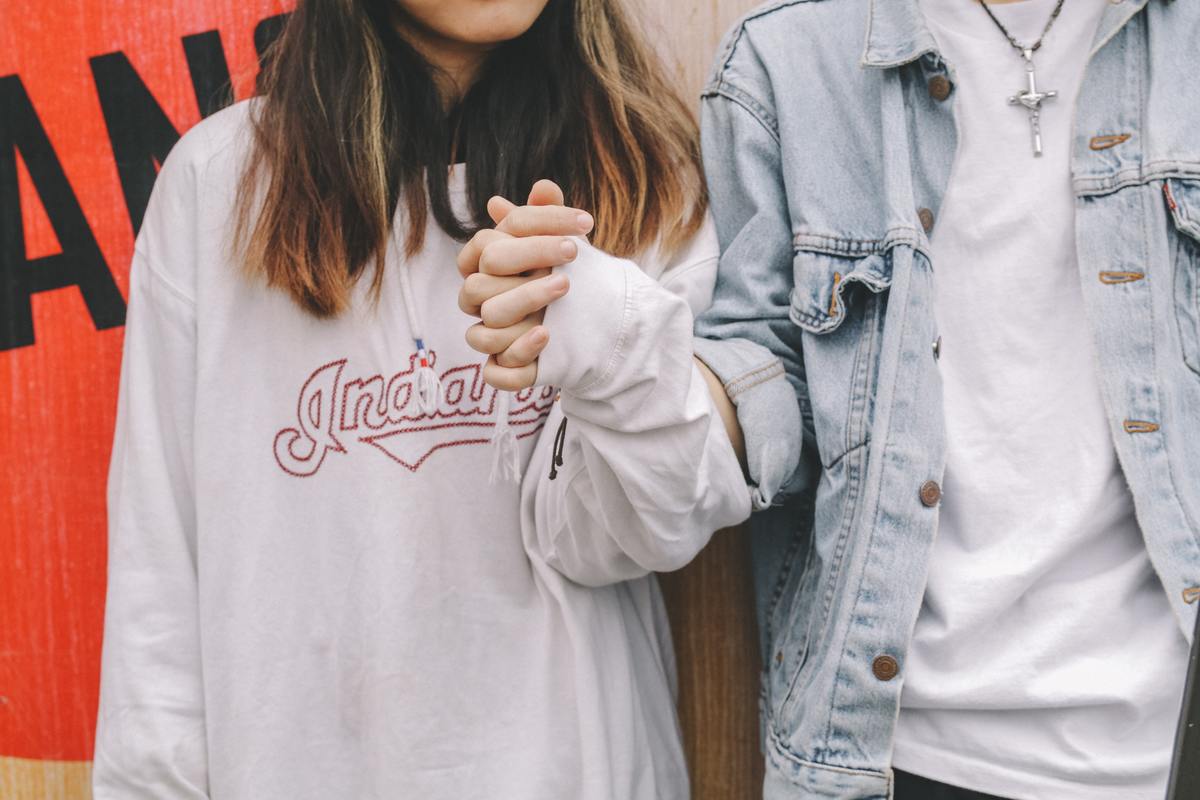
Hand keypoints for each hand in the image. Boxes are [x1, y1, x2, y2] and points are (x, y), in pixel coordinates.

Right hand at [457, 180, 592, 389]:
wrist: (588, 327)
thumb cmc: (562, 277)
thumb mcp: (562, 246)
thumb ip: (549, 219)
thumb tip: (543, 188)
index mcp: (483, 270)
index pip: (487, 243)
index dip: (531, 229)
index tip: (582, 223)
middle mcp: (480, 305)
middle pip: (477, 285)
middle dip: (525, 264)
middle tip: (573, 251)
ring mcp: (490, 338)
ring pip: (482, 330)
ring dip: (524, 305)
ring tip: (565, 288)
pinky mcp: (503, 369)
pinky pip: (496, 371)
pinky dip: (518, 354)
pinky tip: (547, 336)